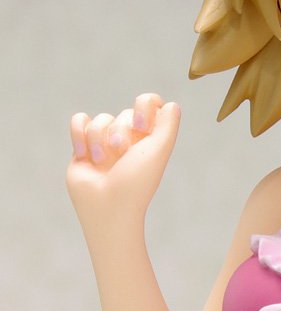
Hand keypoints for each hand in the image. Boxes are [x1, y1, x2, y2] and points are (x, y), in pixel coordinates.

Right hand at [67, 93, 180, 229]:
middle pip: (124, 113)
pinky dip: (79, 135)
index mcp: (150, 139)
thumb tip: (171, 104)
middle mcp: (129, 140)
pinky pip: (79, 121)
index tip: (141, 127)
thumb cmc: (136, 182)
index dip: (144, 106)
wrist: (106, 207)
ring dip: (99, 140)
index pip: (149, 103)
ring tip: (101, 163)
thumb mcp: (158, 151)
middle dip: (120, 133)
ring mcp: (105, 143)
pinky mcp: (83, 147)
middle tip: (121, 155)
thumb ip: (168, 126)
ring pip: (100, 119)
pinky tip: (84, 155)